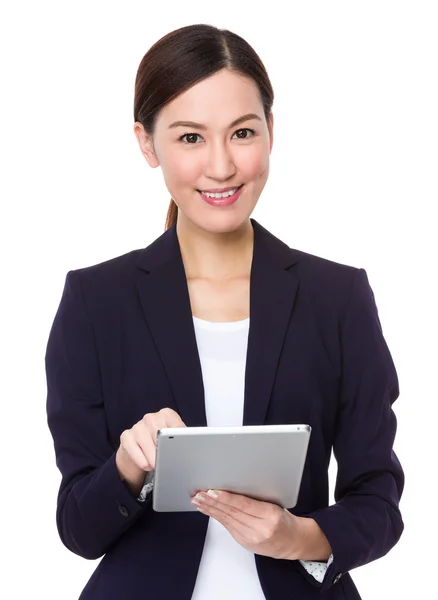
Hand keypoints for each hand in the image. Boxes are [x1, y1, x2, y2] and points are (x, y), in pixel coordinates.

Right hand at [116, 408, 185, 493]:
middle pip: (162, 436)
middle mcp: (151, 417)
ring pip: (148, 445)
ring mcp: (137, 426)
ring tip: (157, 465)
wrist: (137, 447)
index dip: (181, 440)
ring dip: (154, 459)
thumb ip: (180, 440)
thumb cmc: (159, 443)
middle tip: (169, 462)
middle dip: (166, 451)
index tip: (183, 451)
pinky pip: (135, 451)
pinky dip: (142, 461)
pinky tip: (147, 464)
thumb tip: (190, 447)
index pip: (177, 427)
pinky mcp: (126, 436)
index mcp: (166, 414)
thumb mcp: (172, 439)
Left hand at [191, 489, 330, 560]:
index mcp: (270, 515)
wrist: (292, 542)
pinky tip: (207, 510)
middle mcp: (260, 529)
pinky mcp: (245, 542)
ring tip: (198, 500)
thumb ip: (256, 498)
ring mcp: (251, 538)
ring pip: (227, 520)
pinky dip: (215, 516)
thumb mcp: (276, 503)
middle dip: (213, 502)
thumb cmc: (284, 519)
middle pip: (232, 512)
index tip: (213, 491)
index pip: (244, 505)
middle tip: (199, 493)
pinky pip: (227, 526)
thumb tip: (233, 485)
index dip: (227, 498)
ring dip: (210, 509)